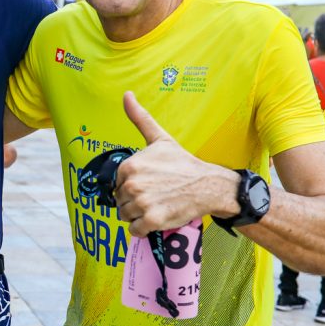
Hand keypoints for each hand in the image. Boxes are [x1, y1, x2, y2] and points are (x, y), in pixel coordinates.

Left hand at [114, 92, 237, 236]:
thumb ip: (139, 118)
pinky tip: (157, 217)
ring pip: (125, 216)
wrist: (208, 184)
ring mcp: (141, 203)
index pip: (116, 184)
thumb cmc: (182, 163)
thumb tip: (126, 95)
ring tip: (156, 204)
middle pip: (119, 201)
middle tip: (155, 194)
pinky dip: (143, 228)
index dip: (131, 185)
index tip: (149, 182)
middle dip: (134, 201)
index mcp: (129, 166)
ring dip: (138, 215)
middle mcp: (131, 184)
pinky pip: (135, 230)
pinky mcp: (152, 220)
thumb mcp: (159, 139)